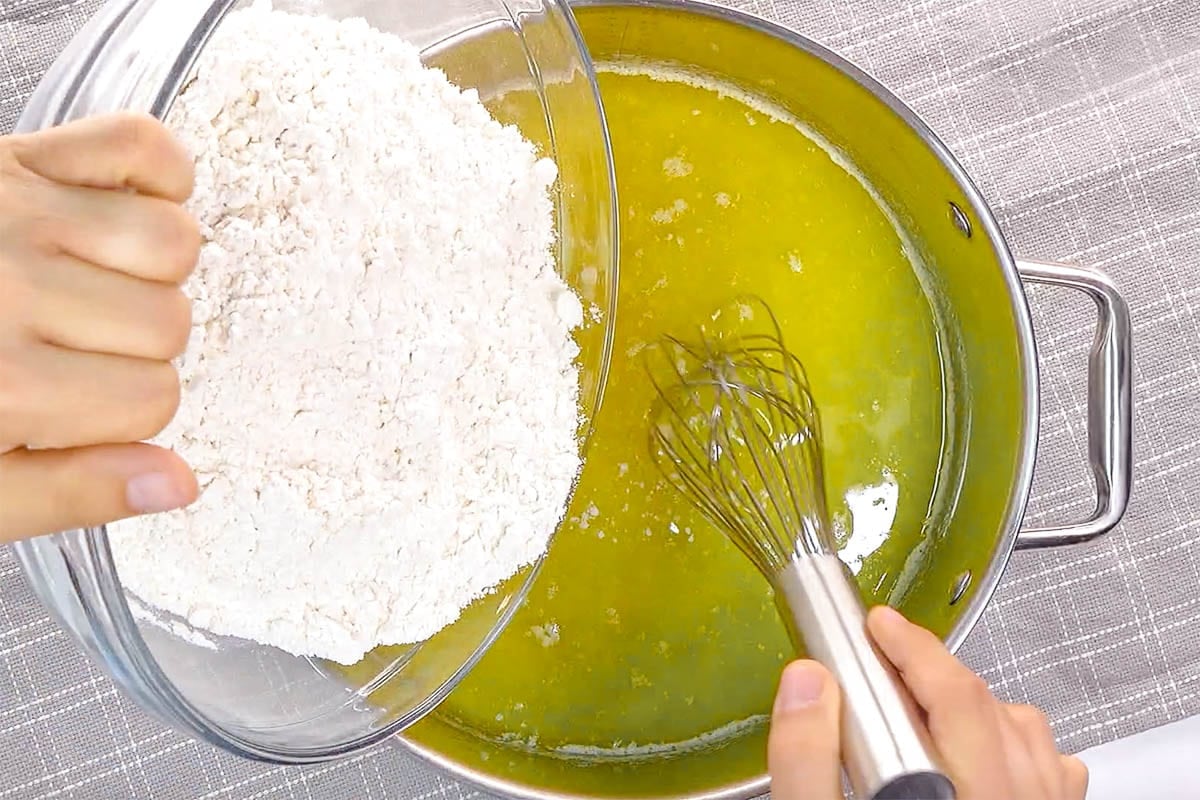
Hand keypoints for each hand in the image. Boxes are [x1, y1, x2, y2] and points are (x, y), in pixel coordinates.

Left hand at [0, 113, 200, 542]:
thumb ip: (70, 490)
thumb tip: (177, 485)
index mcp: (3, 383)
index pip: (153, 400)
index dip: (122, 416)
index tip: (71, 412)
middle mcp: (12, 288)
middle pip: (169, 323)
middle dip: (133, 349)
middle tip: (66, 353)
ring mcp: (14, 209)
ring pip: (172, 241)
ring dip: (150, 272)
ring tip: (89, 287)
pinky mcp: (10, 158)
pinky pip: (138, 145)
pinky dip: (159, 176)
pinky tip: (121, 216)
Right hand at [768, 606, 1087, 799]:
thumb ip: (805, 758)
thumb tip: (806, 682)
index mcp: (969, 793)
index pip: (951, 694)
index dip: (911, 647)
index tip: (877, 625)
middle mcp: (1016, 799)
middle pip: (989, 705)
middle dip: (933, 668)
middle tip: (886, 652)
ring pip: (1029, 733)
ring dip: (978, 704)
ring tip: (924, 706)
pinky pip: (1053, 768)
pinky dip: (1017, 744)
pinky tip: (981, 752)